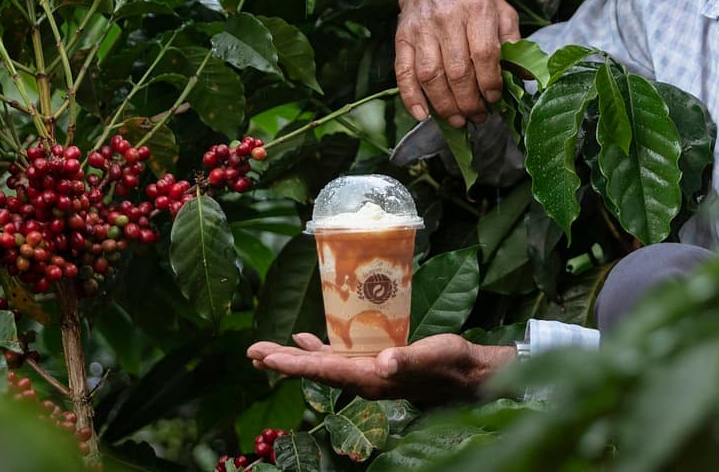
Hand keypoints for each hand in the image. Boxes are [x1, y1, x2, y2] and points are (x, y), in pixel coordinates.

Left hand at [246, 333, 515, 403]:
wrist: (467, 374)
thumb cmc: (451, 363)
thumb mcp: (432, 356)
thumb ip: (408, 360)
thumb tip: (385, 363)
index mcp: (372, 378)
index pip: (325, 372)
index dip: (295, 365)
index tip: (267, 360)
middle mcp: (363, 379)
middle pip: (315, 372)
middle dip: (283, 362)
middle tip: (251, 353)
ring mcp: (367, 373)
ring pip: (321, 366)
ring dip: (294, 358)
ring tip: (265, 351)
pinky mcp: (374, 364)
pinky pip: (338, 358)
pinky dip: (318, 350)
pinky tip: (305, 340)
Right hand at [395, 0, 520, 127]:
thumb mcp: (501, 10)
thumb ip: (512, 41)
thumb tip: (524, 76)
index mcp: (476, 9)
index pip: (484, 55)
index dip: (490, 83)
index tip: (494, 98)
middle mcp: (447, 18)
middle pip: (457, 71)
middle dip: (469, 102)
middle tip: (479, 116)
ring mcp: (421, 28)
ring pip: (431, 75)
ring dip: (445, 105)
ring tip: (458, 120)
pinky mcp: (402, 37)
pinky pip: (403, 71)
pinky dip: (411, 97)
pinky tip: (423, 115)